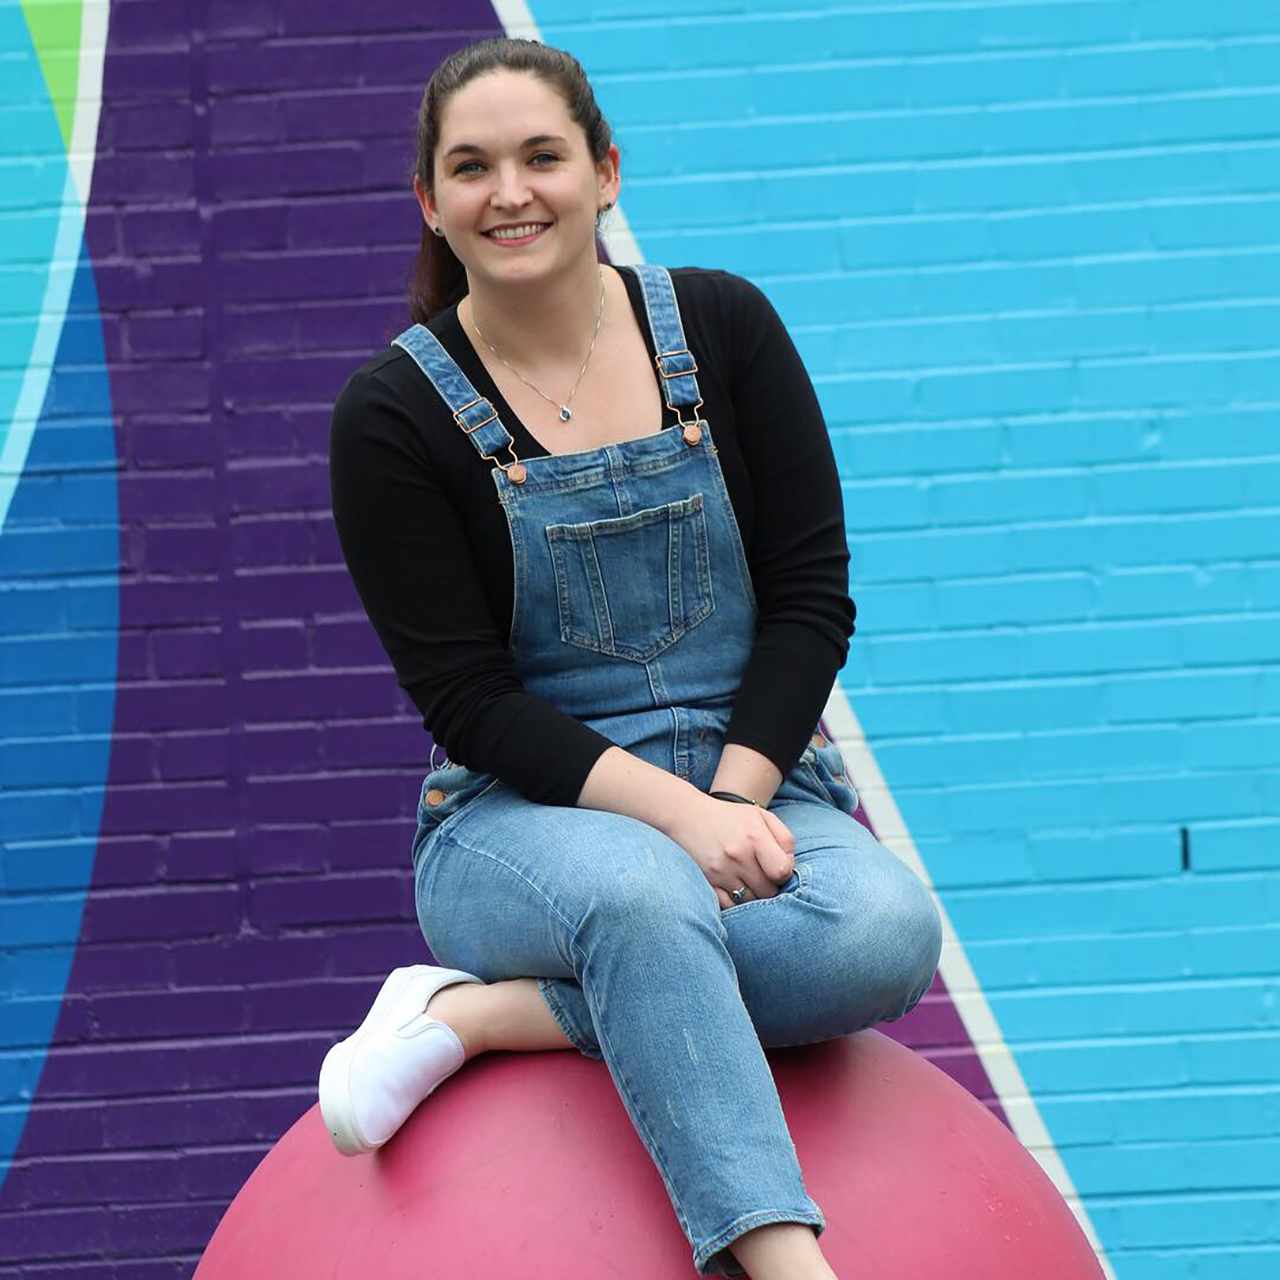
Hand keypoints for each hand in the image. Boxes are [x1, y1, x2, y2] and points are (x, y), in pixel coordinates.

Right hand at [660, 792, 795, 909]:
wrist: (687, 815)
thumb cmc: (730, 817)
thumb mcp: (761, 816)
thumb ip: (784, 838)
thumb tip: (791, 866)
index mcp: (754, 836)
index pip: (782, 872)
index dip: (784, 873)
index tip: (777, 867)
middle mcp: (737, 855)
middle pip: (768, 890)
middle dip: (770, 885)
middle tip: (762, 874)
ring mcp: (720, 870)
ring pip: (750, 900)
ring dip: (753, 893)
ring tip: (748, 879)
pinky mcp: (706, 881)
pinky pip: (729, 905)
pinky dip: (735, 900)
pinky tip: (735, 887)